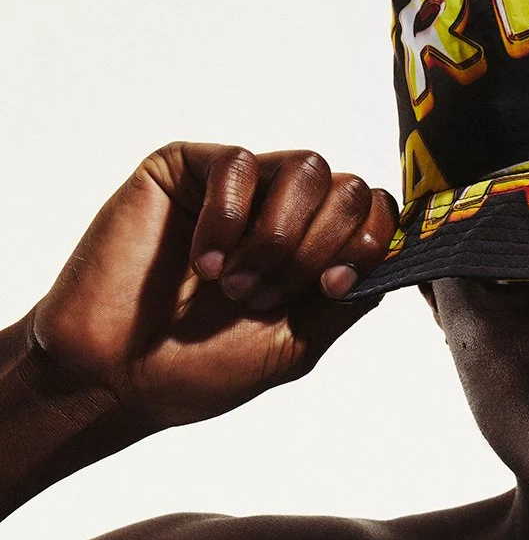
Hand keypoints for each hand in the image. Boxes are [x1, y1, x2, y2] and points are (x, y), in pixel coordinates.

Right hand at [33, 143, 398, 426]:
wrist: (117, 376)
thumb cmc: (199, 369)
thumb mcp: (296, 344)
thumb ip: (349, 298)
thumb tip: (401, 256)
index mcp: (314, 254)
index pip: (373, 212)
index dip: (369, 241)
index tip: (333, 286)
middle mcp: (281, 214)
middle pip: (346, 187)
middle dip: (316, 247)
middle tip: (261, 297)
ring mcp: (237, 189)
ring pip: (306, 168)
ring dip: (277, 235)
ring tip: (233, 284)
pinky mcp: (186, 169)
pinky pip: (239, 163)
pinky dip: (228, 219)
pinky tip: (202, 262)